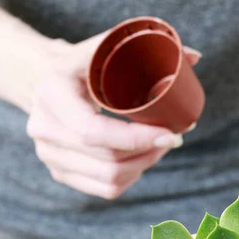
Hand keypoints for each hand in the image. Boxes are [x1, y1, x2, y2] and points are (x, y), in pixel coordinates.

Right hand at [27, 36, 200, 199]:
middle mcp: (44, 131)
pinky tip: (139, 162)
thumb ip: (142, 48)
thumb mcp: (100, 48)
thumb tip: (195, 56)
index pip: (95, 133)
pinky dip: (130, 179)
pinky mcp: (60, 173)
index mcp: (51, 96)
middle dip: (148, 153)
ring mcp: (50, 157)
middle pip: (107, 161)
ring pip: (110, 179)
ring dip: (142, 167)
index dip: (137, 140)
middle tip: (171, 139)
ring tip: (157, 149)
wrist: (42, 83)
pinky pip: (105, 190)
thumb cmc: (80, 64)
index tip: (170, 134)